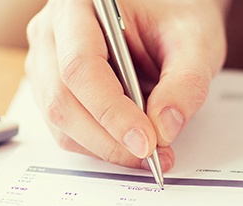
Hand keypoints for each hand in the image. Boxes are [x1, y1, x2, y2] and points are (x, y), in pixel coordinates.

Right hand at [25, 0, 227, 169]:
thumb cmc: (175, 16)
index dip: (111, 111)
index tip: (146, 141)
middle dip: (109, 138)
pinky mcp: (54, 90)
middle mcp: (52, 33)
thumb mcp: (195, 42)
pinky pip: (68, 129)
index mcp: (79, 5)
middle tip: (155, 154)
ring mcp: (47, 63)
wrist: (168, 15)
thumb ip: (186, 83)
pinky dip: (102, 144)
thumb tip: (164, 129)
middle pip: (62, 100)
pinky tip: (134, 142)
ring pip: (62, 122)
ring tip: (153, 150)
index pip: (80, 66)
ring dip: (107, 146)